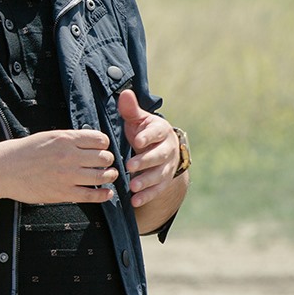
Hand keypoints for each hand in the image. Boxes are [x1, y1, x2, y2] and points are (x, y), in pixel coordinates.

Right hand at [0, 129, 118, 204]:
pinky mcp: (63, 193)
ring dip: (109, 176)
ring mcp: (67, 175)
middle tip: (106, 164)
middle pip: (104, 158)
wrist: (4, 170)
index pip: (100, 139)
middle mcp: (69, 156)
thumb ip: (69, 139)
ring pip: (102, 176)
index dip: (104, 145)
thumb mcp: (48, 136)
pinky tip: (106, 193)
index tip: (102, 149)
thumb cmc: (23, 152)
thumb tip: (89, 143)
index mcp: (65, 139)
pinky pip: (92, 195)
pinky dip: (103, 195)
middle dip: (108, 160)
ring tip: (108, 176)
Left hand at [117, 90, 184, 209]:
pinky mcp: (164, 181)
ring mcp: (167, 166)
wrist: (160, 148)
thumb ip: (131, 109)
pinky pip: (157, 189)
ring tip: (133, 186)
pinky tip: (135, 201)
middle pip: (159, 155)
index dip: (148, 137)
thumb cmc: (144, 131)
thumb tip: (125, 93)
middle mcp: (168, 149)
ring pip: (159, 174)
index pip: (156, 132)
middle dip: (145, 161)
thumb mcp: (138, 119)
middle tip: (130, 166)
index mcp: (161, 131)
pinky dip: (147, 196)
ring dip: (146, 181)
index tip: (137, 140)